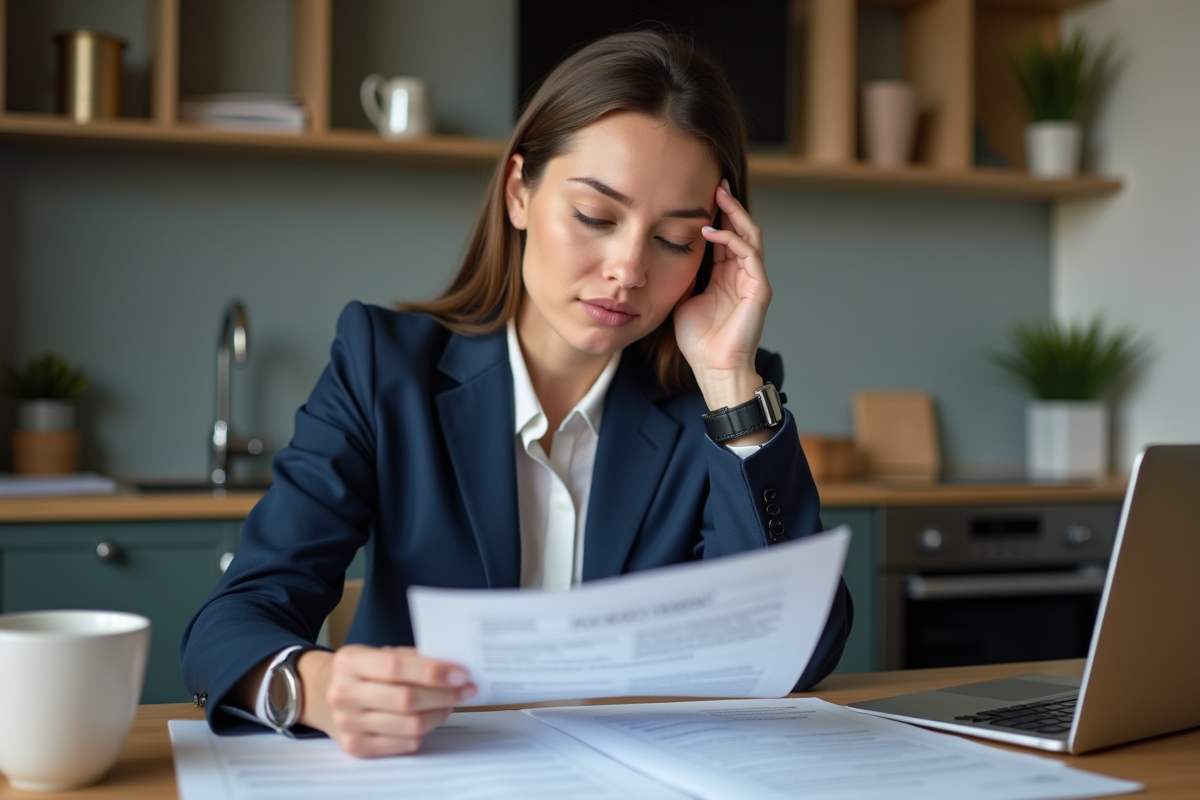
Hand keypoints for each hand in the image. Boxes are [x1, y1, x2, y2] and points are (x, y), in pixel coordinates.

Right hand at [297, 646, 475, 757]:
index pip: (396, 668)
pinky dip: (424, 731)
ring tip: (451, 702)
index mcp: (350, 662)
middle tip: (466, 688)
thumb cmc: (358, 671)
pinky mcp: (355, 747)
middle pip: (405, 700)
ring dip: (439, 714)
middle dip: (444, 694)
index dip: (433, 672)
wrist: (320, 693)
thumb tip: (452, 668)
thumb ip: (409, 658)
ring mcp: (348, 724)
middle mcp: (344, 694)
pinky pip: (403, 744)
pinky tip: (431, 718)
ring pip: (408, 725)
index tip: (460, 673)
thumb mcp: (375, 653)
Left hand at [673, 179, 771, 411]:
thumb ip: (681, 275)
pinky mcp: (759, 289)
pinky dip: (732, 239)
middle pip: (741, 229)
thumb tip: (662, 254)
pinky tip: (711, 231)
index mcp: (725, 276)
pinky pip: (749, 254)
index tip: (700, 193)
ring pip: (750, 235)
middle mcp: (742, 274)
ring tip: (718, 196)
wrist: (713, 369)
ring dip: (734, 214)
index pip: (724, 236)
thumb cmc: (698, 340)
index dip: (715, 214)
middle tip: (715, 183)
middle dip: (729, 205)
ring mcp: (753, 280)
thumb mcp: (682, 298)